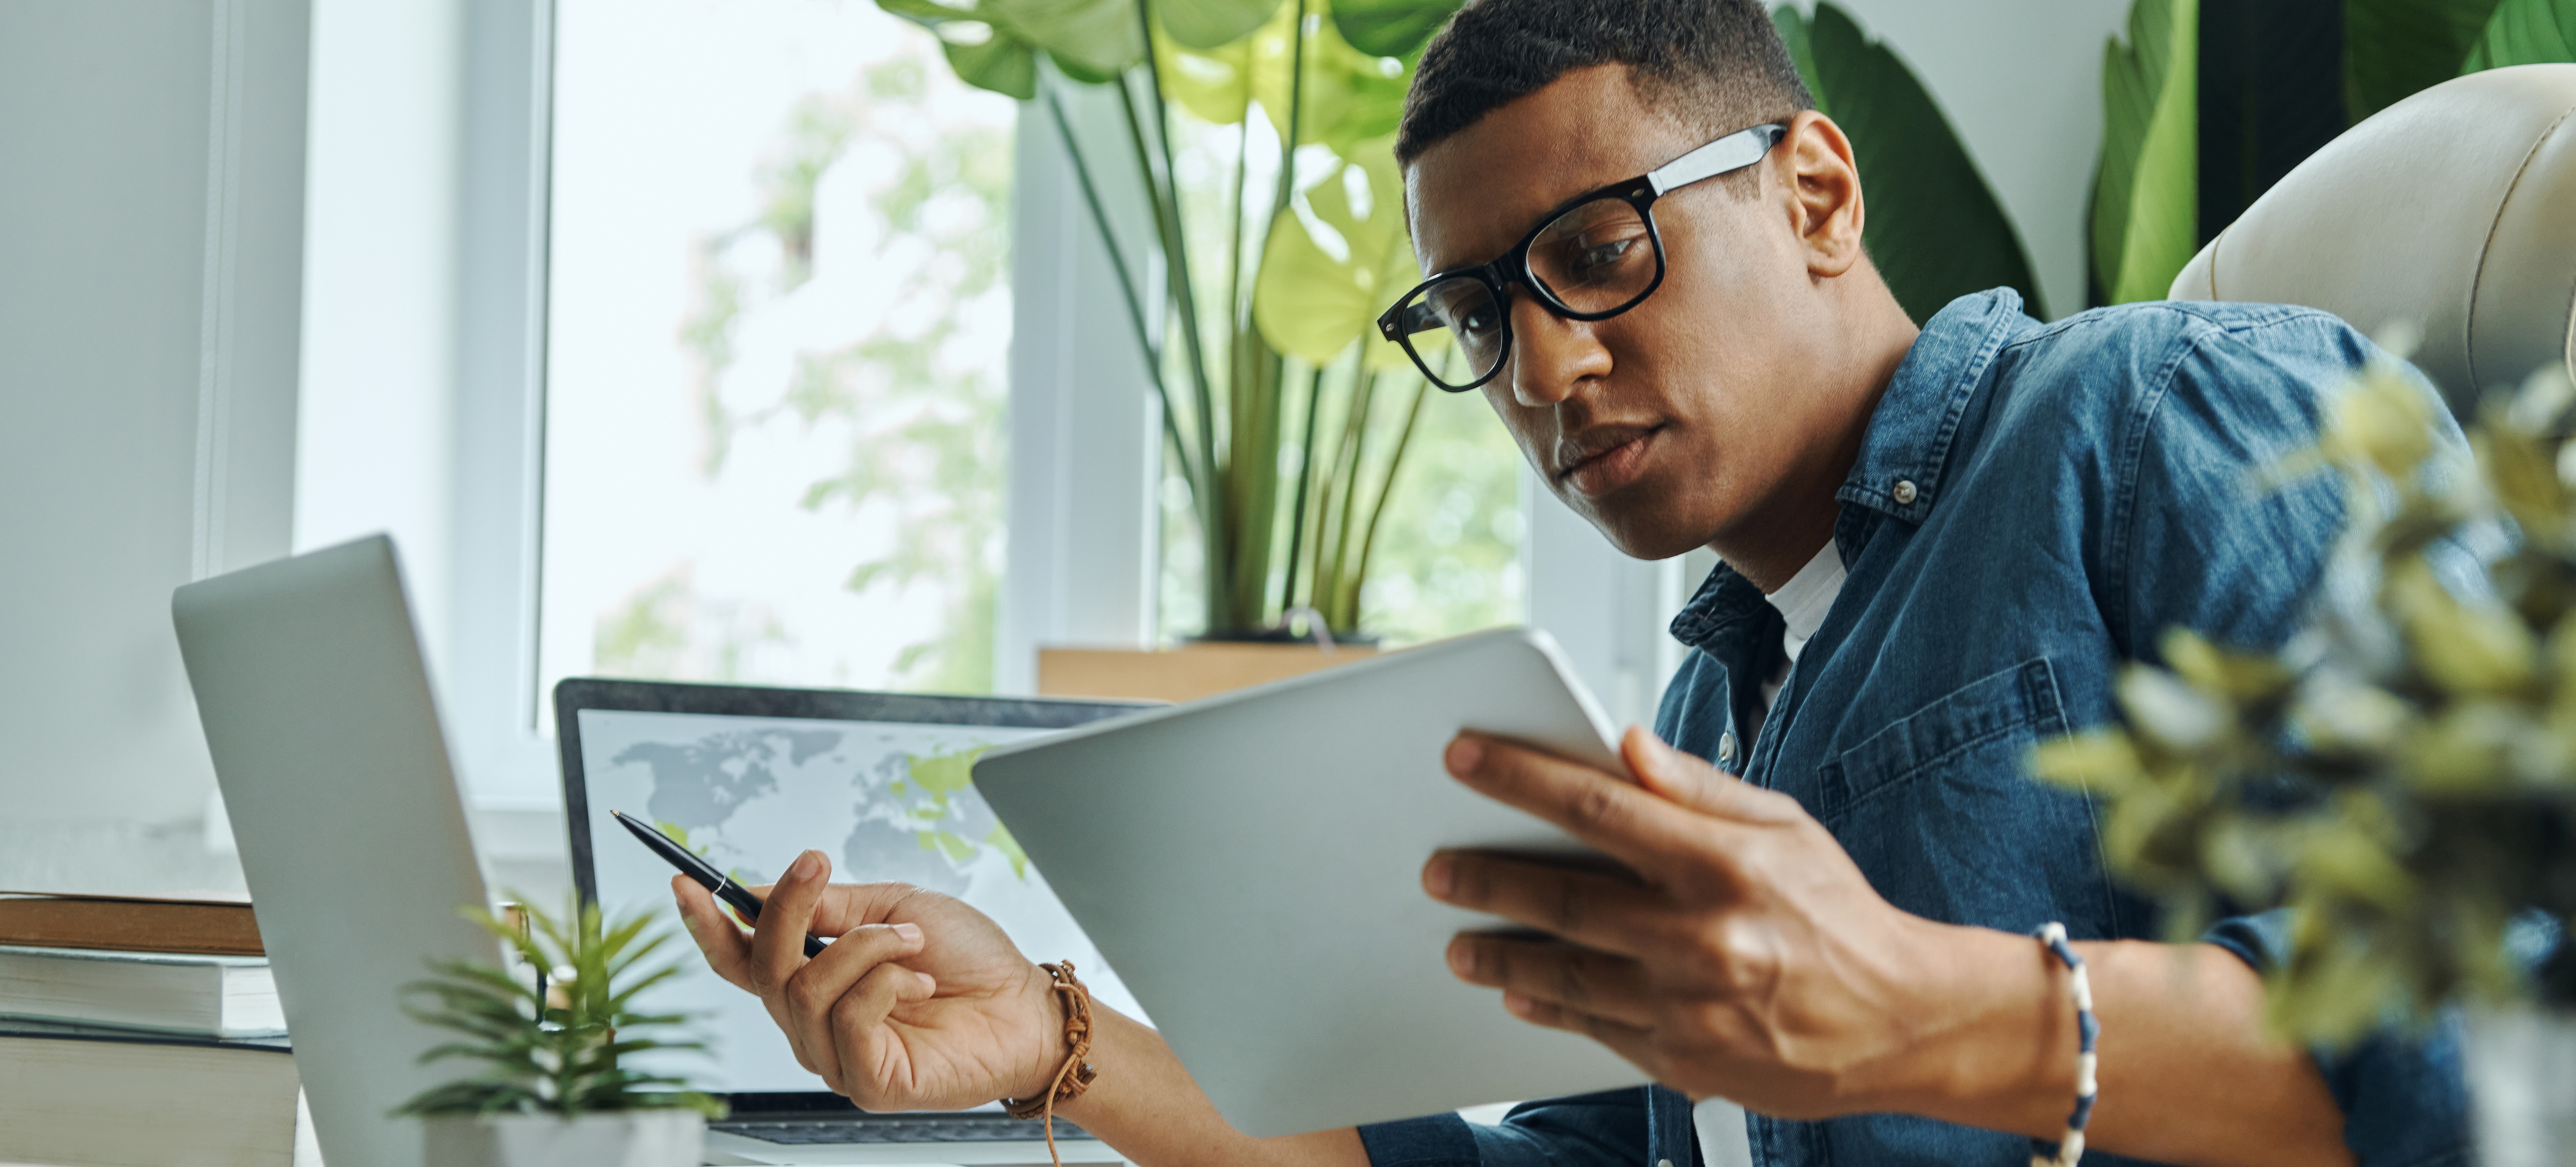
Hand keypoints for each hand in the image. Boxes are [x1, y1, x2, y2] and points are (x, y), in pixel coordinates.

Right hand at [673, 850, 1065, 1110]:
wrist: (1024, 1004)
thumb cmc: (968, 957)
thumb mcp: (895, 907)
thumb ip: (830, 907)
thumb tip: (762, 893)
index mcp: (815, 979)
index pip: (740, 960)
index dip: (706, 925)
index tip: (682, 881)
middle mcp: (813, 1023)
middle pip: (764, 966)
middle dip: (790, 908)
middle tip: (819, 865)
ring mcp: (836, 1056)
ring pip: (804, 989)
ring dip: (864, 947)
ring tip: (911, 942)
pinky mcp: (866, 1082)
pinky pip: (848, 1017)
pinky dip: (887, 983)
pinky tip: (922, 984)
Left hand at [1422, 726, 1967, 1117]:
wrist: (1900, 1020)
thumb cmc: (1836, 912)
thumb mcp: (1783, 827)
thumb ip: (1697, 786)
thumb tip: (1625, 744)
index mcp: (1723, 864)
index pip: (1598, 806)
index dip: (1521, 777)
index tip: (1463, 757)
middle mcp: (1702, 936)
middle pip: (1565, 897)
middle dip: (1486, 877)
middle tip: (1435, 867)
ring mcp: (1689, 1006)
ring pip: (1566, 974)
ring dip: (1501, 956)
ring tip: (1458, 942)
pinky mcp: (1684, 1061)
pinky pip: (1595, 1029)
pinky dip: (1549, 1008)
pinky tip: (1517, 992)